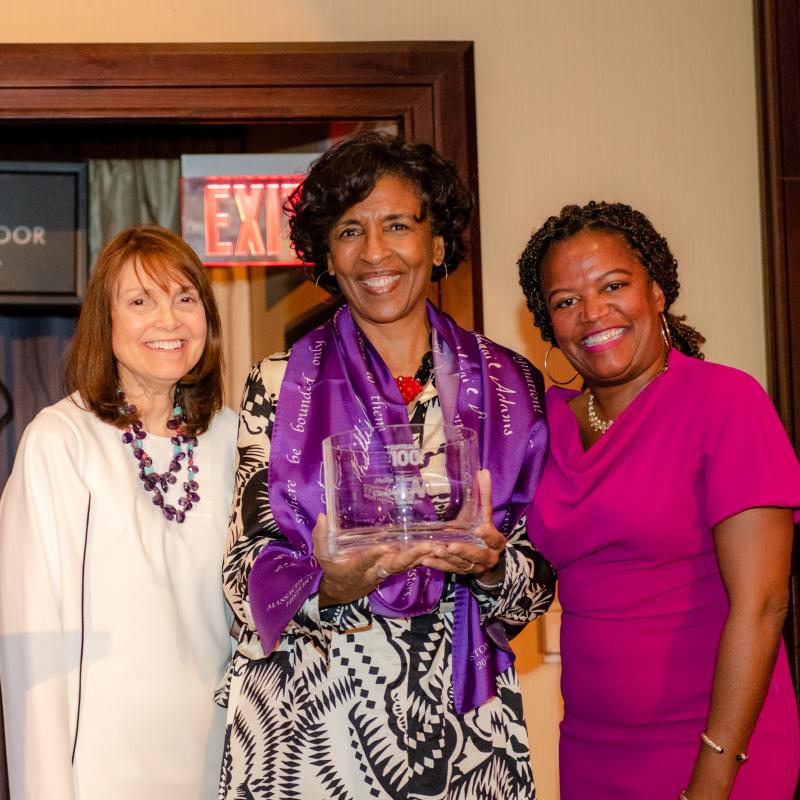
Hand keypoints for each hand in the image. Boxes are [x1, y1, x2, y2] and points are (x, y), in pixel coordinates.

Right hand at [312, 513, 432, 606]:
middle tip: (425, 547)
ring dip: (421, 557)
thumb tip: (323, 516)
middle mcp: (373, 571)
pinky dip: (422, 557)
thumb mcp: (322, 555)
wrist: (343, 591)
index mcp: (355, 568)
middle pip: (394, 565)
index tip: (385, 547)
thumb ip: (321, 537)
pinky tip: (436, 548)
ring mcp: (385, 571)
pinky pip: (409, 564)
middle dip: (410, 557)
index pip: (365, 561)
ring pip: (405, 565)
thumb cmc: (333, 569)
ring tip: (437, 546)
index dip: (374, 555)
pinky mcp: (392, 569)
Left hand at [421, 469, 505, 579]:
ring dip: (447, 557)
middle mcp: (487, 557)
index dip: (487, 535)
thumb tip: (483, 471)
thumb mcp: (483, 514)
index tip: (478, 529)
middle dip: (463, 550)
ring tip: (434, 549)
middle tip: (450, 545)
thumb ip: (483, 495)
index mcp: (496, 542)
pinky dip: (438, 564)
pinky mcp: (461, 572)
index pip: (493, 538)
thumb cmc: (482, 529)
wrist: (486, 558)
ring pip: (461, 564)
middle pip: (476, 555)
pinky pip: (449, 569)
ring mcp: (474, 567)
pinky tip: (426, 559)